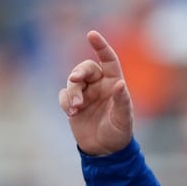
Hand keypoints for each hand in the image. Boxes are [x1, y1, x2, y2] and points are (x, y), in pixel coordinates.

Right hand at [58, 30, 134, 155]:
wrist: (104, 151)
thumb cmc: (118, 133)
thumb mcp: (123, 119)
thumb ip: (122, 101)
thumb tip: (120, 84)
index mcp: (113, 83)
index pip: (107, 59)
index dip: (100, 46)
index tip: (91, 35)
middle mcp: (99, 85)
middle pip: (85, 69)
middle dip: (78, 73)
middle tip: (74, 81)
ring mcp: (85, 94)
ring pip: (72, 81)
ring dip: (72, 92)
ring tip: (75, 108)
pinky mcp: (73, 104)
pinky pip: (63, 95)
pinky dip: (65, 101)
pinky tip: (71, 113)